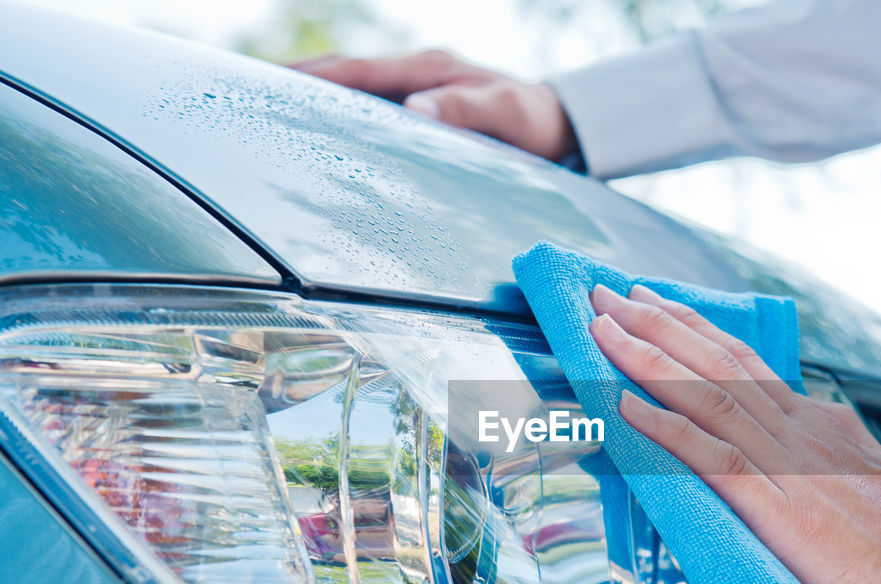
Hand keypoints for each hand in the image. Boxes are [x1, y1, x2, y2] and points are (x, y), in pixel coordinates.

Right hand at [290, 50, 578, 161]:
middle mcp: (415, 75)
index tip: (265, 90)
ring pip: (349, 93)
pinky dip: (338, 120)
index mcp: (427, 69)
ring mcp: (415, 91)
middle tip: (242, 103)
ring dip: (310, 104)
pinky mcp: (420, 110)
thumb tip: (415, 110)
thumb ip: (466, 109)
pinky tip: (316, 140)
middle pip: (340, 76)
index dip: (309, 79)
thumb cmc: (536, 120)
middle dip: (292, 87)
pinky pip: (367, 111)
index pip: (354, 70)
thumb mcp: (508, 112)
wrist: (561, 123)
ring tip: (263, 122)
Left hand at [589, 284, 880, 583]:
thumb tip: (806, 443)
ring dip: (647, 358)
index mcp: (816, 426)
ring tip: (600, 330)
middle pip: (717, 362)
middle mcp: (797, 432)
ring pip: (707, 395)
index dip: (692, 331)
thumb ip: (828, 459)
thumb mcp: (866, 484)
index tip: (651, 305)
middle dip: (656, 324)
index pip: (743, 364)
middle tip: (606, 295)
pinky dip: (666, 426)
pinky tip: (626, 406)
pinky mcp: (779, 505)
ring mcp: (787, 465)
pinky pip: (712, 456)